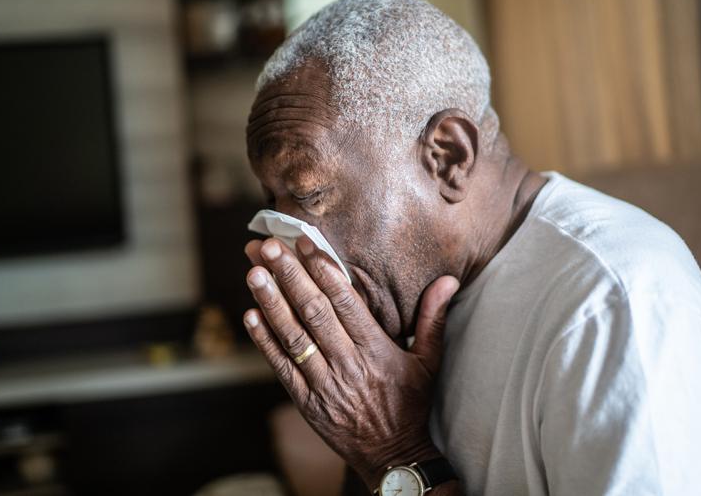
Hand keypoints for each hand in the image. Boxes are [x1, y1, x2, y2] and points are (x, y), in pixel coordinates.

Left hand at [243, 236, 459, 488]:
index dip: (324, 271)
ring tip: (254, 273)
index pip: (346, 303)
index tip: (306, 243)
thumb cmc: (410, 404)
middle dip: (290, 277)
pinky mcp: (307, 402)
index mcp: (377, 350)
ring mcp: (325, 384)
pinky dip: (265, 342)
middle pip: (314, 313)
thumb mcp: (429, 361)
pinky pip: (282, 368)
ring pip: (294, 337)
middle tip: (268, 247)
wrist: (394, 457)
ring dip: (271, 303)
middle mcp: (349, 364)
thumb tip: (449, 280)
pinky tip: (251, 315)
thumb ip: (433, 318)